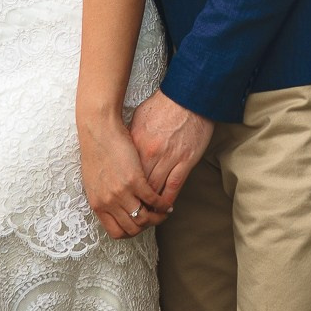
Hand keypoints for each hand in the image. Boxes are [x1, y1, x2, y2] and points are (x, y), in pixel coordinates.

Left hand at [79, 113, 168, 239]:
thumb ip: (104, 195)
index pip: (116, 231)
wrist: (98, 129)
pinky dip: (163, 203)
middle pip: (132, 228)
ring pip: (144, 217)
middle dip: (146, 227)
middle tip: (156, 219)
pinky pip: (153, 199)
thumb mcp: (93, 180)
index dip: (132, 231)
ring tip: (164, 212)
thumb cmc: (95, 149)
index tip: (140, 224)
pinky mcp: (135, 180)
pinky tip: (167, 202)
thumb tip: (113, 205)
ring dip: (157, 218)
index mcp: (98, 204)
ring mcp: (122, 193)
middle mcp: (109, 202)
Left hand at [128, 90, 214, 210]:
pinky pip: (173, 186)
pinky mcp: (185, 161)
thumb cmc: (164, 105)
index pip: (125, 175)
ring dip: (151, 205)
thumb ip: (131, 139)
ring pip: (154, 191)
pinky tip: (165, 207)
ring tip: (149, 214)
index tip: (122, 199)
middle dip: (135, 202)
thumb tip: (123, 153)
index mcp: (136, 145)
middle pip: (138, 187)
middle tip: (133, 212)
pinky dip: (167, 200)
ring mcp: (168, 159)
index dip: (124, 190)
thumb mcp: (139, 119)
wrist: (187, 96)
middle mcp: (150, 154)